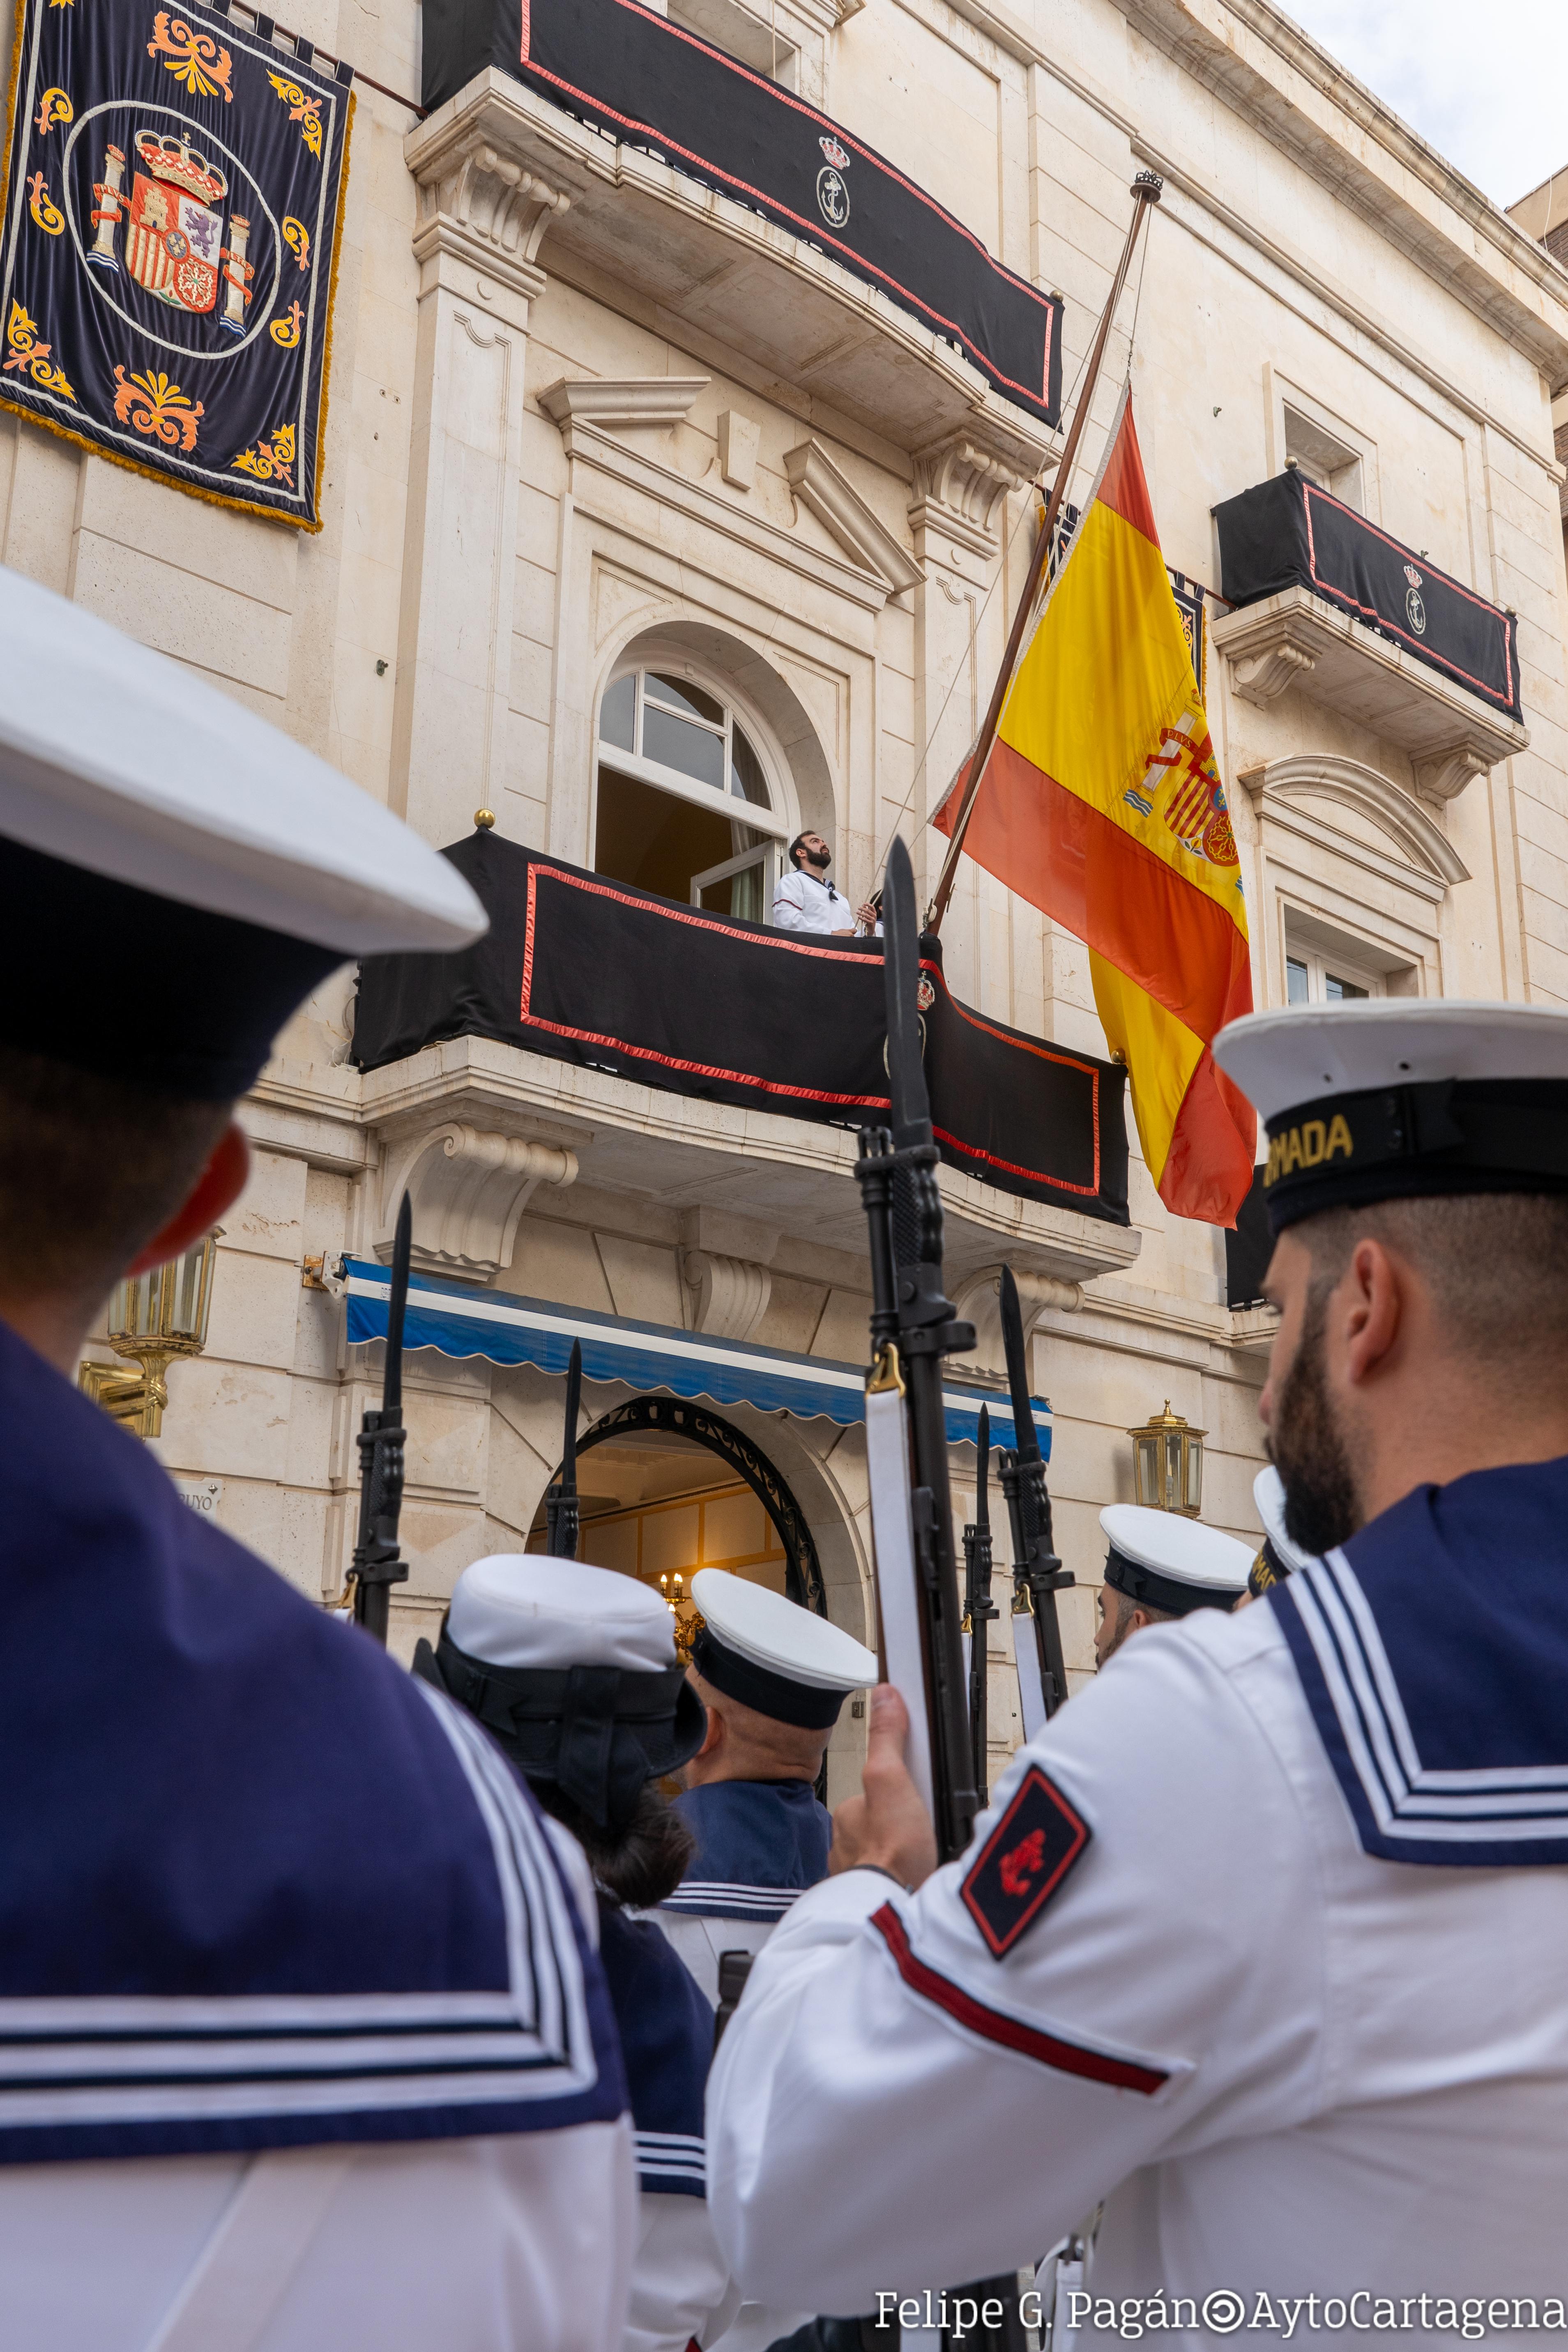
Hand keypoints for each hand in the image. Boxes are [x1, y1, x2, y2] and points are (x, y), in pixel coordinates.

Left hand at [829, 1685, 938, 1888]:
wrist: (895, 1911)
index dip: (899, 1788)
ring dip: (902, 1854)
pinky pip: (890, 1881)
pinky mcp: (875, 1899)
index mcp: (847, 1814)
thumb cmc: (892, 1852)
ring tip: (926, 1856)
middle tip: (924, 1830)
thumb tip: (885, 1696)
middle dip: (901, 1824)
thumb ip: (888, 1740)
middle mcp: (845, 1844)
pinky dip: (903, 1879)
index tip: (916, 1799)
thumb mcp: (892, 1780)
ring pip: (884, 1852)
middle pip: (881, 1820)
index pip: (875, 1788)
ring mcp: (858, 1874)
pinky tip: (920, 1880)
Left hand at [856, 900, 877, 926]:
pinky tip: (859, 917)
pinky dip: (861, 918)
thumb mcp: (869, 915)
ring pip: (866, 915)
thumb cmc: (870, 921)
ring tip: (857, 912)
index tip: (864, 903)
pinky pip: (865, 919)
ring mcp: (873, 919)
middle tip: (859, 908)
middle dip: (862, 909)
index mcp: (874, 912)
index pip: (872, 907)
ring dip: (861, 913)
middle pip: (868, 910)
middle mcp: (874, 915)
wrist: (871, 929)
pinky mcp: (870, 923)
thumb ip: (867, 910)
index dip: (868, 904)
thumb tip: (863, 906)